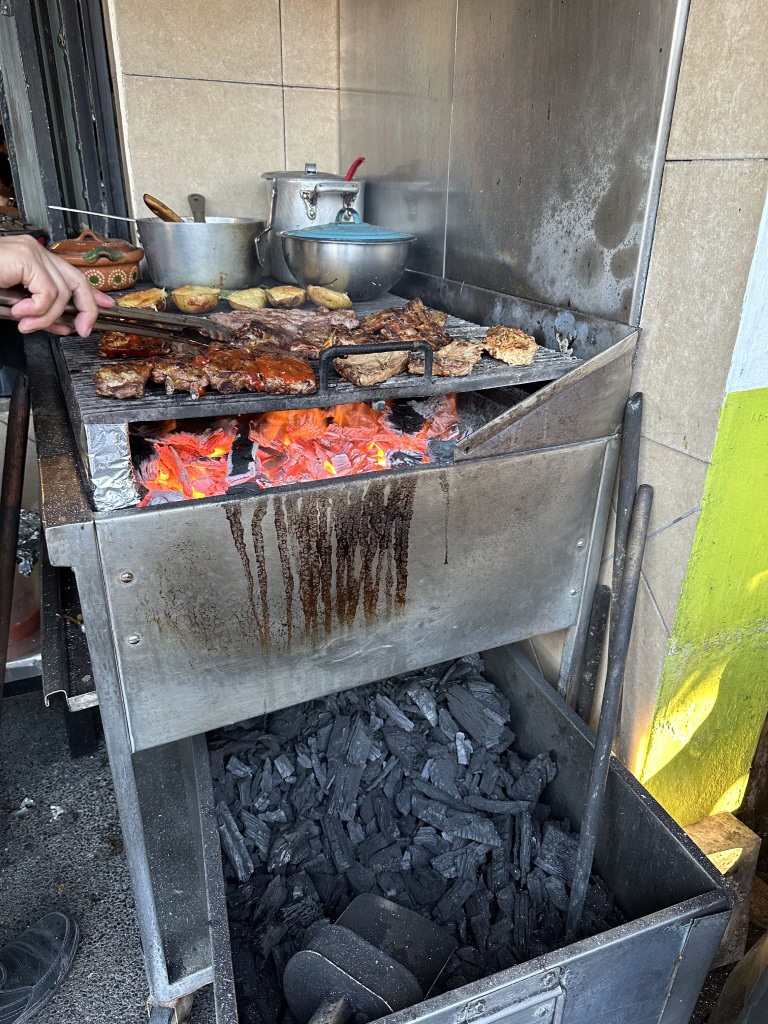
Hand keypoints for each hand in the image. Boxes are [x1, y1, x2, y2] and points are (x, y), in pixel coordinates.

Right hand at [0, 234, 114, 336]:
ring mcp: (31, 252)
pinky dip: (37, 310)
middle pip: (77, 280)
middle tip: (80, 330)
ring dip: (45, 317)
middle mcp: (35, 251)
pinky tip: (20, 313)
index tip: (106, 306)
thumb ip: (41, 313)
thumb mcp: (16, 305)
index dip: (92, 293)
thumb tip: (63, 325)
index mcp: (33, 258)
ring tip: (25, 323)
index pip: (71, 275)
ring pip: (61, 293)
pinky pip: (48, 293)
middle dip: (86, 308)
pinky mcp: (26, 258)